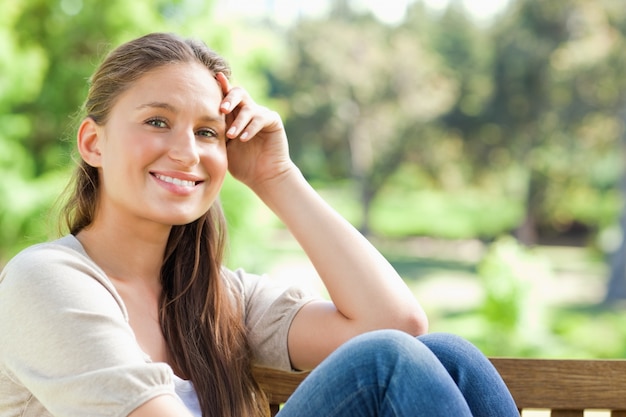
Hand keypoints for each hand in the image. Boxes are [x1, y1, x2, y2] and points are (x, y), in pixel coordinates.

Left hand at [215, 73, 294, 189]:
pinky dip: (250, 128)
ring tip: (231, 135)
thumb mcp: (224, 147)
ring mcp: (261, 115)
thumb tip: (193, 120)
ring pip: (248, 107)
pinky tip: (243, 138)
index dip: (219, 87)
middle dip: (228, 99)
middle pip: (238, 93)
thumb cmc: (242, 165)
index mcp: (234, 115)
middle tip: (221, 110)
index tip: (211, 80)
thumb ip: (215, 132)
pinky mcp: (273, 121)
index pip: (225, 97)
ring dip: (238, 121)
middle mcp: (248, 111)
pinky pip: (260, 118)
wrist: (264, 177)